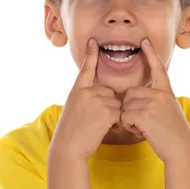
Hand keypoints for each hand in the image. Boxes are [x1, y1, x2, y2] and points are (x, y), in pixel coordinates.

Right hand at [50, 38, 122, 160]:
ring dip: (113, 115)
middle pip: (110, 92)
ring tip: (97, 126)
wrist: (69, 147)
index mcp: (78, 90)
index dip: (91, 54)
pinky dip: (116, 122)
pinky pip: (120, 113)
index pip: (86, 68)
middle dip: (108, 106)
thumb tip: (106, 93)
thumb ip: (87, 96)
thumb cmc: (72, 130)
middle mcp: (87, 92)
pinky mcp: (107, 111)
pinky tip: (105, 129)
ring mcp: (97, 100)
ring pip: (116, 103)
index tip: (94, 41)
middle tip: (94, 120)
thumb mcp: (74, 107)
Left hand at [121, 39, 189, 162]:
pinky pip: (124, 116)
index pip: (158, 68)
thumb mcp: (168, 109)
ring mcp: (153, 103)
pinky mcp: (145, 114)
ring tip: (146, 127)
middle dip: (130, 109)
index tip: (144, 40)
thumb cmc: (172, 132)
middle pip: (129, 93)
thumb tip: (133, 96)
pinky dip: (129, 126)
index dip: (150, 54)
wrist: (181, 148)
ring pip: (125, 106)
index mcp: (166, 91)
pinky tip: (143, 132)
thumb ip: (155, 99)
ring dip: (129, 119)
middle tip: (145, 122)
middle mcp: (160, 93)